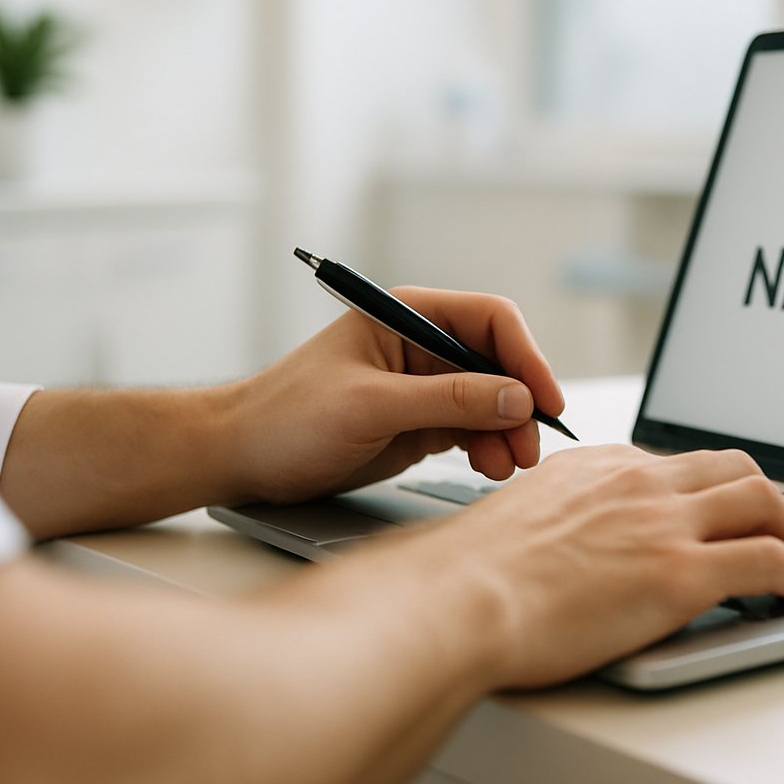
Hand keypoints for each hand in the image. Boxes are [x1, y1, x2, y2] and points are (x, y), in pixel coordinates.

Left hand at [224, 287, 564, 504]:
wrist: (240, 459)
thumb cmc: (285, 417)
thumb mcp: (370, 406)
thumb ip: (446, 400)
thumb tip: (515, 398)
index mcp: (407, 315)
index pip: (490, 319)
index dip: (526, 357)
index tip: (543, 400)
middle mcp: (421, 344)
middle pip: (499, 363)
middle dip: (519, 403)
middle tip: (529, 448)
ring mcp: (422, 385)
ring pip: (491, 400)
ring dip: (507, 431)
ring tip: (506, 466)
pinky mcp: (419, 422)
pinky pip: (472, 428)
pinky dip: (488, 447)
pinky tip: (488, 467)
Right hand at [353, 444, 783, 690]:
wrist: (458, 600)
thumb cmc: (470, 577)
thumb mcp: (521, 521)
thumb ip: (561, 520)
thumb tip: (565, 546)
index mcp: (600, 466)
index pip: (679, 464)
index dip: (713, 489)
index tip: (722, 512)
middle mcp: (639, 481)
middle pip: (734, 469)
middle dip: (768, 498)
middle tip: (779, 527)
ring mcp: (664, 523)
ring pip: (763, 503)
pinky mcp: (681, 574)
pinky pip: (769, 562)